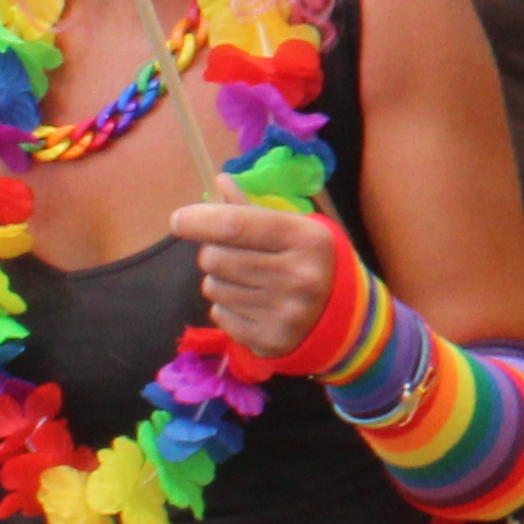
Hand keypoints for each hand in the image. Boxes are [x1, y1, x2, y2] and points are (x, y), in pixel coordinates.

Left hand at [174, 197, 346, 369]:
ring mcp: (284, 313)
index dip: (199, 221)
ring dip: (219, 281)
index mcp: (305, 238)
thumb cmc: (309, 261)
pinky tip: (252, 304)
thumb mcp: (292, 228)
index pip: (234, 225)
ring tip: (246, 281)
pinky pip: (218, 316)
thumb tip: (218, 182)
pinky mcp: (270, 340)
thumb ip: (252, 209)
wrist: (344, 316)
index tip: (179, 220)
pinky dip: (226, 307)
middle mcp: (298, 277)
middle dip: (213, 253)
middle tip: (232, 255)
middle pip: (216, 258)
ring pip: (213, 288)